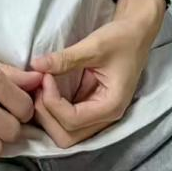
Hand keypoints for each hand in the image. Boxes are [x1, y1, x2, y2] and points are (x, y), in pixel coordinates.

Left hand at [27, 14, 158, 149]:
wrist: (136, 34)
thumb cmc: (121, 39)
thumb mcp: (94, 45)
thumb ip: (65, 59)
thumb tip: (35, 65)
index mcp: (111, 106)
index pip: (72, 120)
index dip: (52, 101)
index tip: (45, 76)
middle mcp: (105, 118)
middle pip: (66, 137)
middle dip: (47, 115)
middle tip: (38, 87)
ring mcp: (97, 116)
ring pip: (65, 133)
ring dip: (47, 115)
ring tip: (39, 88)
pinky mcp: (90, 108)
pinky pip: (67, 121)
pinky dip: (52, 111)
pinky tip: (44, 91)